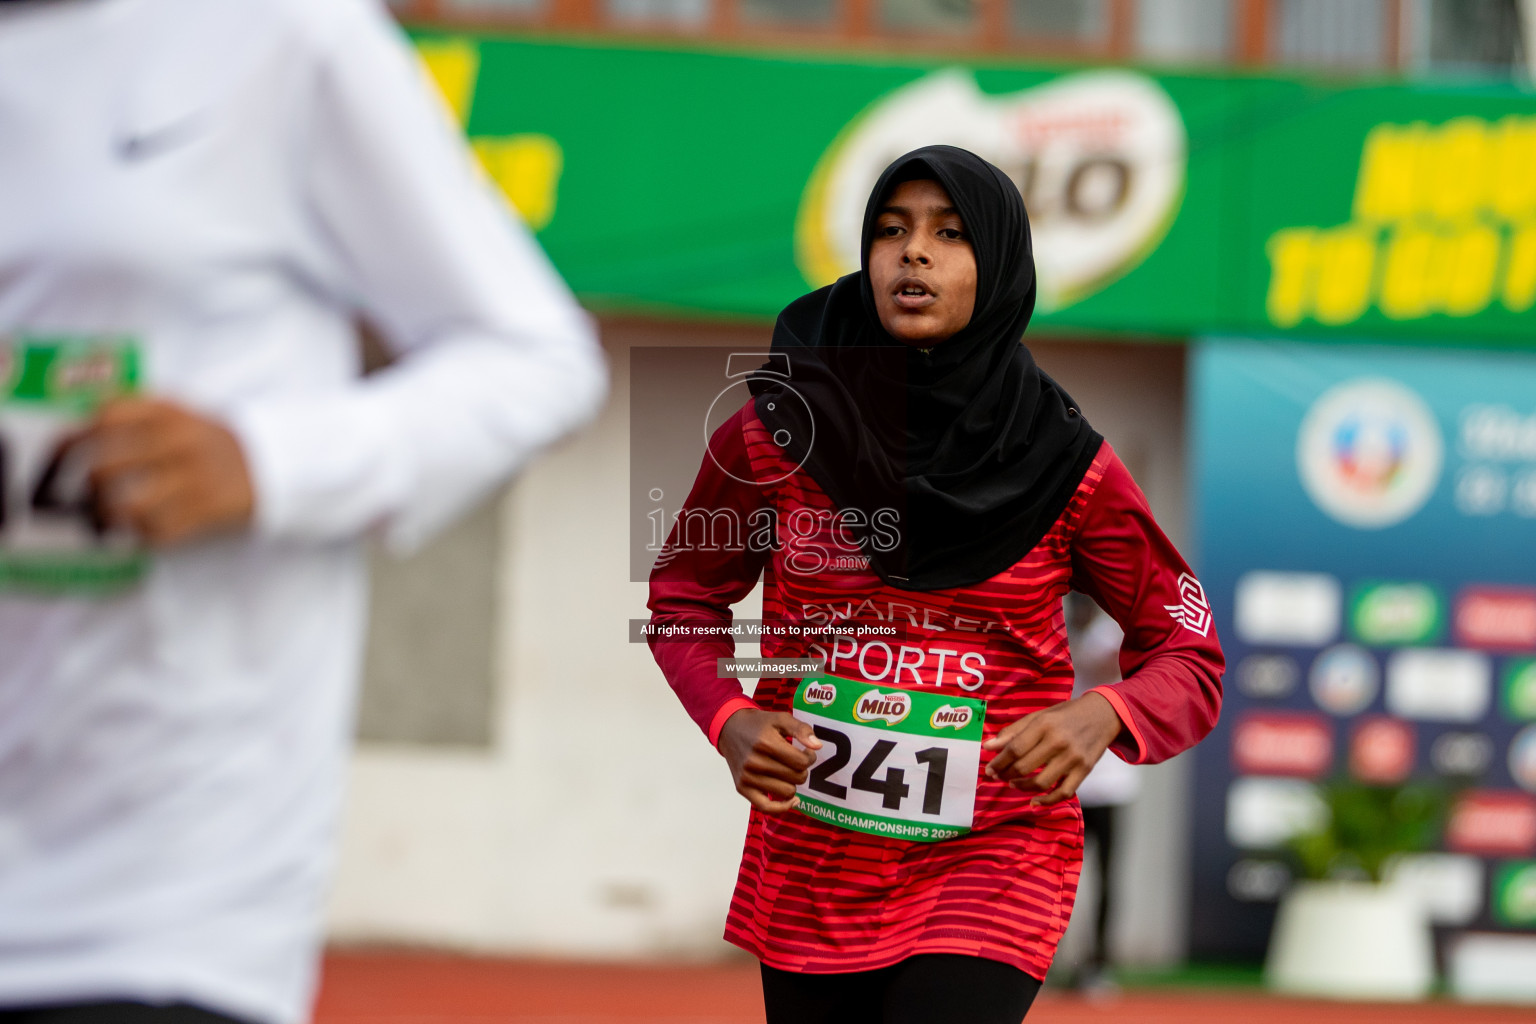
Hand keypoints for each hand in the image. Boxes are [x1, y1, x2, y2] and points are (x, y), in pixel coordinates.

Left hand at [74, 398, 254, 546]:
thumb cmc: (210, 443)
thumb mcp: (181, 415)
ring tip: (107, 518)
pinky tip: (140, 530)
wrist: (269, 466)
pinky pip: (155, 532)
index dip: (73, 437)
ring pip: (126, 505)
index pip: (106, 417)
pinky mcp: (206, 512)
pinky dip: (141, 536)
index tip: (59, 454)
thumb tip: (72, 431)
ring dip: (110, 516)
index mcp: (172, 413)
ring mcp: (195, 479)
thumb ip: (136, 415)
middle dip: (86, 485)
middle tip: (82, 494)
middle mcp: (181, 443)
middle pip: (106, 466)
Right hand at [717, 708, 822, 814]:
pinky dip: (782, 807)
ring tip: (787, 771)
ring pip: (787, 792)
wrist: (729, 728)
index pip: (801, 762)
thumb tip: (817, 746)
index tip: (805, 752)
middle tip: (795, 760)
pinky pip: (767, 807)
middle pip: (796, 778)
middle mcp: (754, 762)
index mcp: (765, 743)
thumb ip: (801, 730)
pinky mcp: (742, 788)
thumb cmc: (758, 724)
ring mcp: (747, 777)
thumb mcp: (781, 718)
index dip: (810, 757)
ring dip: (792, 782)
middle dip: (802, 769)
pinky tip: (793, 800)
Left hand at [981, 692, 1123, 806]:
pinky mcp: (1084, 770)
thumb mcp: (1039, 715)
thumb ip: (1013, 731)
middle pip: (1024, 767)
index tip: (989, 770)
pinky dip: (1047, 801)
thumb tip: (988, 746)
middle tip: (999, 777)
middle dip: (1006, 775)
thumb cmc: (1067, 714)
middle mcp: (1058, 741)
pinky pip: (1064, 793)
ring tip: (1014, 784)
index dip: (998, 762)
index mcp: (1044, 725)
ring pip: (1041, 782)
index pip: (1014, 749)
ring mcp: (1073, 758)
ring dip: (1022, 787)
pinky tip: (1035, 801)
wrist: (1103, 714)